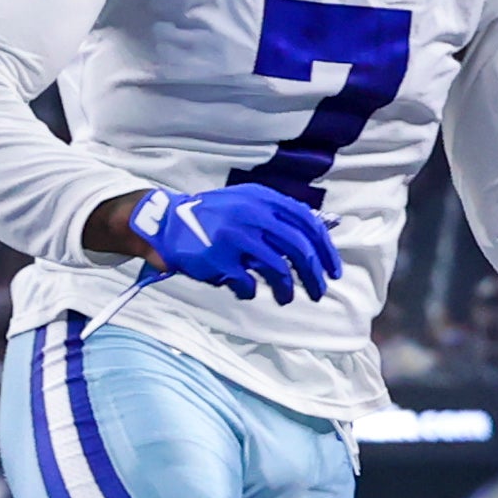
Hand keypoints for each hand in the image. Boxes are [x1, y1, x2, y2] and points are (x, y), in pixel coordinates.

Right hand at [127, 185, 338, 302]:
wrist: (166, 222)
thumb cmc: (211, 217)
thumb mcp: (245, 203)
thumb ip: (276, 216)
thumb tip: (315, 241)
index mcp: (263, 199)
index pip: (308, 224)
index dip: (325, 250)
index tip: (332, 270)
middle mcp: (253, 214)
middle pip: (299, 249)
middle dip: (314, 275)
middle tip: (319, 291)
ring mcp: (236, 236)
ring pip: (278, 269)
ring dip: (286, 289)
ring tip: (285, 297)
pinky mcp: (219, 258)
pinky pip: (246, 283)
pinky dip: (249, 292)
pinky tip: (245, 291)